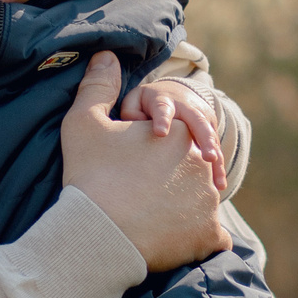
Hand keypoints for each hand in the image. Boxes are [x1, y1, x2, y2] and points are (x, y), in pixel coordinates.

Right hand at [60, 53, 228, 271]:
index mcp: (179, 132)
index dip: (153, 149)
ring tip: (156, 221)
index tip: (138, 163)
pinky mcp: (209, 234)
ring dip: (186, 208)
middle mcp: (200, 164)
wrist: (96, 233)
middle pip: (188, 170)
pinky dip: (199, 238)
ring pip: (201, 202)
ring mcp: (208, 201)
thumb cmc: (89, 176)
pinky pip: (213, 237)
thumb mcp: (84, 122)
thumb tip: (107, 55)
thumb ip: (98, 86)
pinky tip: (178, 241)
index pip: (173, 137)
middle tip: (143, 195)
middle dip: (173, 178)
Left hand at [121, 78, 224, 191]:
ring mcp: (203, 119)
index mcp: (165, 101)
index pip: (163, 110)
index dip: (162, 120)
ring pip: (212, 138)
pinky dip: (218, 168)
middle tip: (208, 157)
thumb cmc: (148, 102)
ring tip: (217, 182)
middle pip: (198, 123)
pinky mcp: (211, 130)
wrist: (176, 91)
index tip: (161, 132)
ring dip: (216, 159)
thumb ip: (131, 113)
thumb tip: (137, 133)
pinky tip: (219, 185)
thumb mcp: (135, 101)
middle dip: (205, 140)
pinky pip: (216, 150)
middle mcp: (188, 109)